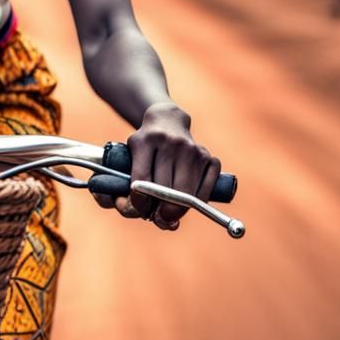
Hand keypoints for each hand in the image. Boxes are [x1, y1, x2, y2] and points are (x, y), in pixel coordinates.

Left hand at [93, 102, 219, 230]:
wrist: (167, 121)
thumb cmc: (146, 145)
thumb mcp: (133, 154)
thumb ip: (133, 182)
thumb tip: (135, 213)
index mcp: (145, 141)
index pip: (142, 179)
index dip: (140, 201)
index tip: (140, 209)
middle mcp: (170, 142)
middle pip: (165, 189)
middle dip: (160, 211)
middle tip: (157, 217)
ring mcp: (191, 149)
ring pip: (186, 193)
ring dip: (178, 211)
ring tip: (170, 215)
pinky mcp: (207, 155)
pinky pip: (206, 188)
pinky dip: (198, 202)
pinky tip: (188, 204)